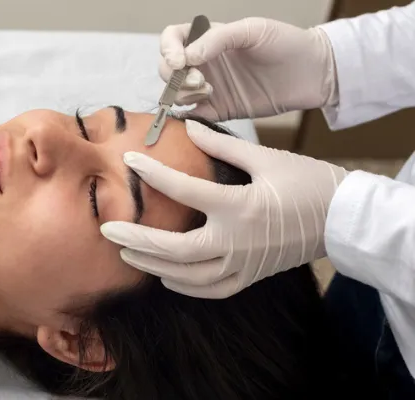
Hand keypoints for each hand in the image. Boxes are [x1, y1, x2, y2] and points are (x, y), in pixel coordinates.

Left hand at [100, 120, 347, 298]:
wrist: (343, 218)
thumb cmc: (307, 182)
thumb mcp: (266, 158)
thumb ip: (222, 145)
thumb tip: (189, 127)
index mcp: (240, 207)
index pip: (186, 192)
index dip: (154, 174)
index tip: (129, 161)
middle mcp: (237, 241)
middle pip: (176, 250)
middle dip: (137, 241)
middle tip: (107, 231)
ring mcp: (243, 264)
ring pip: (188, 277)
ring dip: (154, 266)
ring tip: (127, 253)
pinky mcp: (250, 276)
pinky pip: (211, 290)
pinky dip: (184, 286)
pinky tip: (165, 274)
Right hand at [159, 17, 337, 120]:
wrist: (312, 73)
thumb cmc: (286, 43)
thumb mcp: (252, 30)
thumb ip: (217, 40)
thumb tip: (187, 58)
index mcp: (208, 38)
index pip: (172, 39)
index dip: (168, 49)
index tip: (179, 61)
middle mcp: (204, 63)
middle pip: (168, 69)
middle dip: (175, 77)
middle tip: (199, 81)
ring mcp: (209, 87)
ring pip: (176, 92)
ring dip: (184, 94)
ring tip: (209, 92)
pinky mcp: (218, 111)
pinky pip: (192, 115)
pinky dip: (189, 114)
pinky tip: (204, 108)